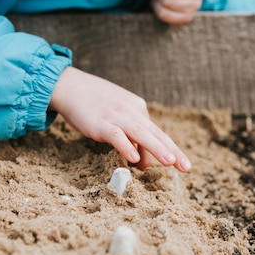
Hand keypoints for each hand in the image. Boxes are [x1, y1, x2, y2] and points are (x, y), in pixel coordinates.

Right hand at [49, 67, 191, 172]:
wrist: (68, 86)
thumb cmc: (93, 104)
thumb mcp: (116, 119)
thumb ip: (131, 139)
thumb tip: (143, 164)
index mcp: (138, 109)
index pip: (158, 132)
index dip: (172, 149)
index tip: (184, 165)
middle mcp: (131, 111)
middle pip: (155, 133)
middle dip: (172, 151)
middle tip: (186, 167)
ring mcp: (116, 116)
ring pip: (141, 134)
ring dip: (156, 148)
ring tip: (170, 162)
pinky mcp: (100, 122)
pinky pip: (116, 135)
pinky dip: (126, 146)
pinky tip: (134, 158)